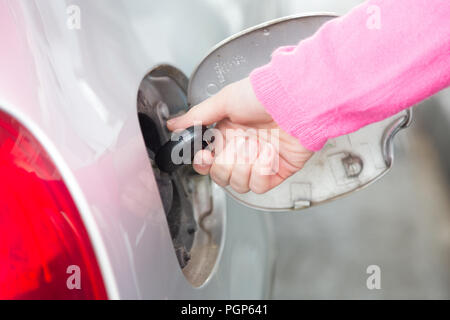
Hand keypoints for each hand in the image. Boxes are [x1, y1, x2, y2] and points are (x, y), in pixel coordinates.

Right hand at [167, 78, 313, 193]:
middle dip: (227, 163)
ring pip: (238, 184)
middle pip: (221, 176)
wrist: (296, 100)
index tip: (205, 156)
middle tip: (238, 145)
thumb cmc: (263, 95)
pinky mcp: (276, 172)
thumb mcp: (224, 101)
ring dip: (245, 166)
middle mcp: (241, 150)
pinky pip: (259, 186)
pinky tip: (268, 154)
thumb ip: (196, 117)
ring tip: (256, 147)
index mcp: (226, 134)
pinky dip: (262, 171)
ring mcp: (259, 162)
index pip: (207, 162)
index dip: (203, 164)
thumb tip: (173, 124)